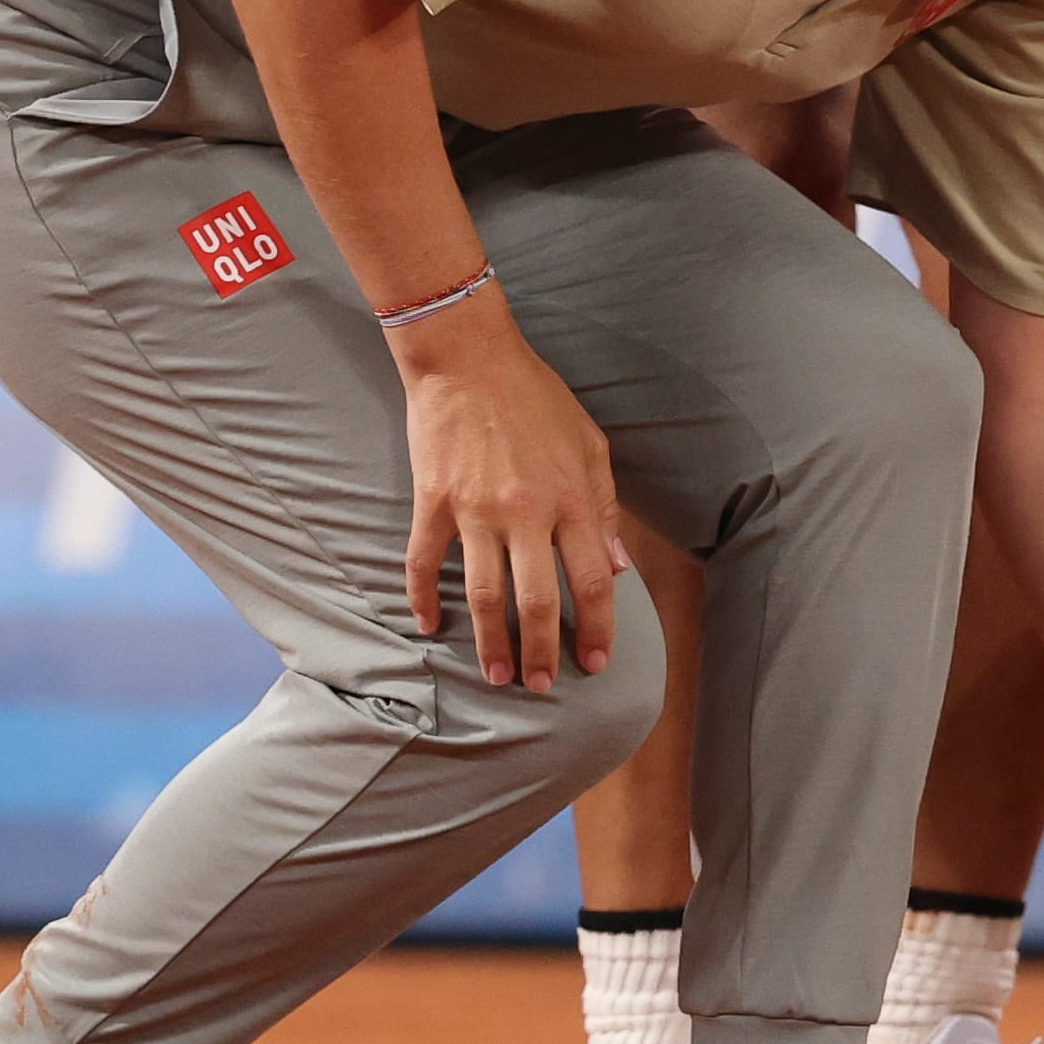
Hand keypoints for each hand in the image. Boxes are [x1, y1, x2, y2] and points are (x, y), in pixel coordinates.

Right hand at [390, 291, 629, 688]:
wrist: (468, 357)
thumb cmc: (535, 397)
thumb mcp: (590, 444)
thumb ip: (605, 507)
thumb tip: (620, 565)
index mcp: (572, 499)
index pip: (593, 580)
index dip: (598, 627)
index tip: (595, 661)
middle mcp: (527, 512)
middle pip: (538, 600)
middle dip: (543, 651)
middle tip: (540, 686)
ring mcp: (476, 510)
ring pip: (483, 593)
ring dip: (491, 641)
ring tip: (497, 674)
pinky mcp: (433, 501)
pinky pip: (423, 562)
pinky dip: (422, 599)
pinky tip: (428, 626)